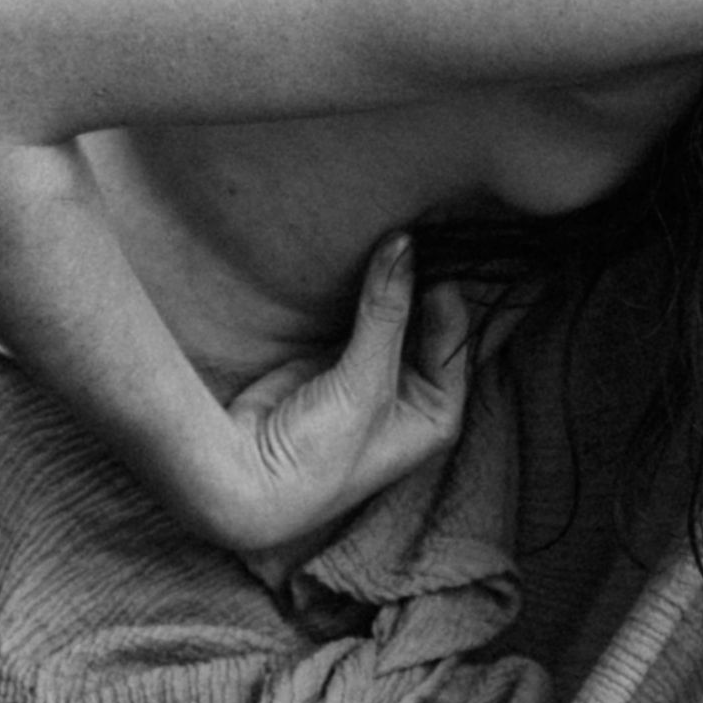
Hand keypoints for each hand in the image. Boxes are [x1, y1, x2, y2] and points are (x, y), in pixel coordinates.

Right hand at [195, 237, 475, 566]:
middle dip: (426, 280)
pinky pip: (359, 312)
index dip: (450, 292)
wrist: (246, 478)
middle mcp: (412, 393)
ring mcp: (373, 372)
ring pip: (394, 313)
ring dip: (394, 279)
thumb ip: (385, 313)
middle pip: (429, 323)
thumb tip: (405, 246)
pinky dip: (363, 286)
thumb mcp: (364, 384)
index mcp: (438, 413)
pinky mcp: (336, 356)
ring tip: (399, 229)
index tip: (438, 246)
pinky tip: (371, 249)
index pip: (457, 338)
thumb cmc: (320, 455)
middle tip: (426, 224)